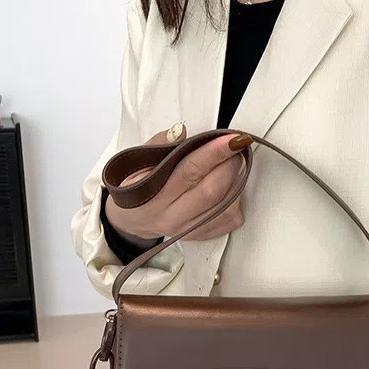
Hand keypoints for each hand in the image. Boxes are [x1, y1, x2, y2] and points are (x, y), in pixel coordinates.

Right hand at [103, 123, 249, 242]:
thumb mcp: (135, 162)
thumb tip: (181, 132)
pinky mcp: (201, 236)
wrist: (132, 219)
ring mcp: (189, 230)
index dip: (214, 153)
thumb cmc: (135, 189)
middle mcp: (173, 217)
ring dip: (236, 182)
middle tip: (232, 149)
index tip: (232, 139)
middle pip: (213, 191)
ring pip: (227, 207)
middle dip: (229, 165)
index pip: (191, 171)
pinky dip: (236, 201)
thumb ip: (158, 145)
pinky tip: (228, 188)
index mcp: (155, 196)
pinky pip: (230, 220)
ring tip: (229, 166)